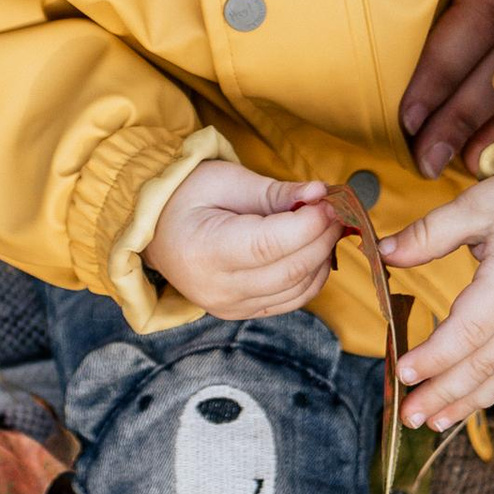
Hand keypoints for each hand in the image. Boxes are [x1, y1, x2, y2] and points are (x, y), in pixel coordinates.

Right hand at [145, 156, 339, 317]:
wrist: (157, 228)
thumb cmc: (188, 195)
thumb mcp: (227, 181)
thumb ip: (277, 192)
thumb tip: (320, 194)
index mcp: (205, 251)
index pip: (269, 246)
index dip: (307, 225)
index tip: (329, 201)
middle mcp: (216, 289)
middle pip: (289, 271)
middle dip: (321, 238)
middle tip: (335, 209)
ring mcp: (229, 307)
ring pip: (296, 290)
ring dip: (321, 257)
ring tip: (324, 225)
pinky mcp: (242, 312)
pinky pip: (289, 300)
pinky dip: (311, 276)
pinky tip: (313, 248)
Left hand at [379, 166, 493, 430]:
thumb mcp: (477, 203)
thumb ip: (429, 234)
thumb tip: (383, 253)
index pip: (468, 333)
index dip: (434, 358)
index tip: (402, 373)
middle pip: (485, 365)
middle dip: (443, 394)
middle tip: (409, 416)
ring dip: (471, 402)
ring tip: (437, 422)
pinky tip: (480, 398)